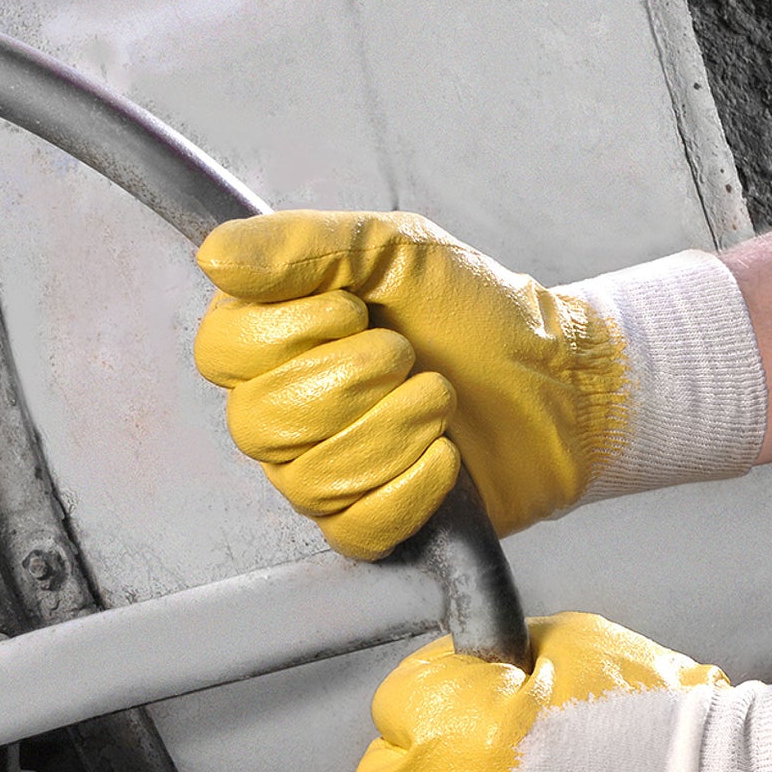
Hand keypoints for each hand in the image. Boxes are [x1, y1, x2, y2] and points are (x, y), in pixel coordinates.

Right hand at [195, 210, 765, 559]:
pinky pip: (355, 527)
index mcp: (276, 339)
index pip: (221, 352)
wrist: (558, 377)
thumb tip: (213, 257)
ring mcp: (322, 475)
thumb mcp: (395, 249)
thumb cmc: (476, 311)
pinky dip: (411, 487)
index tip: (354, 307)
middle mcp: (284, 411)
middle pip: (258, 422)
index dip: (288, 334)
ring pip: (309, 477)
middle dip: (352, 381)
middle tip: (409, 355)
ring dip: (393, 428)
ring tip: (441, 397)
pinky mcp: (369, 525)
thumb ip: (305, 244)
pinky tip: (448, 456)